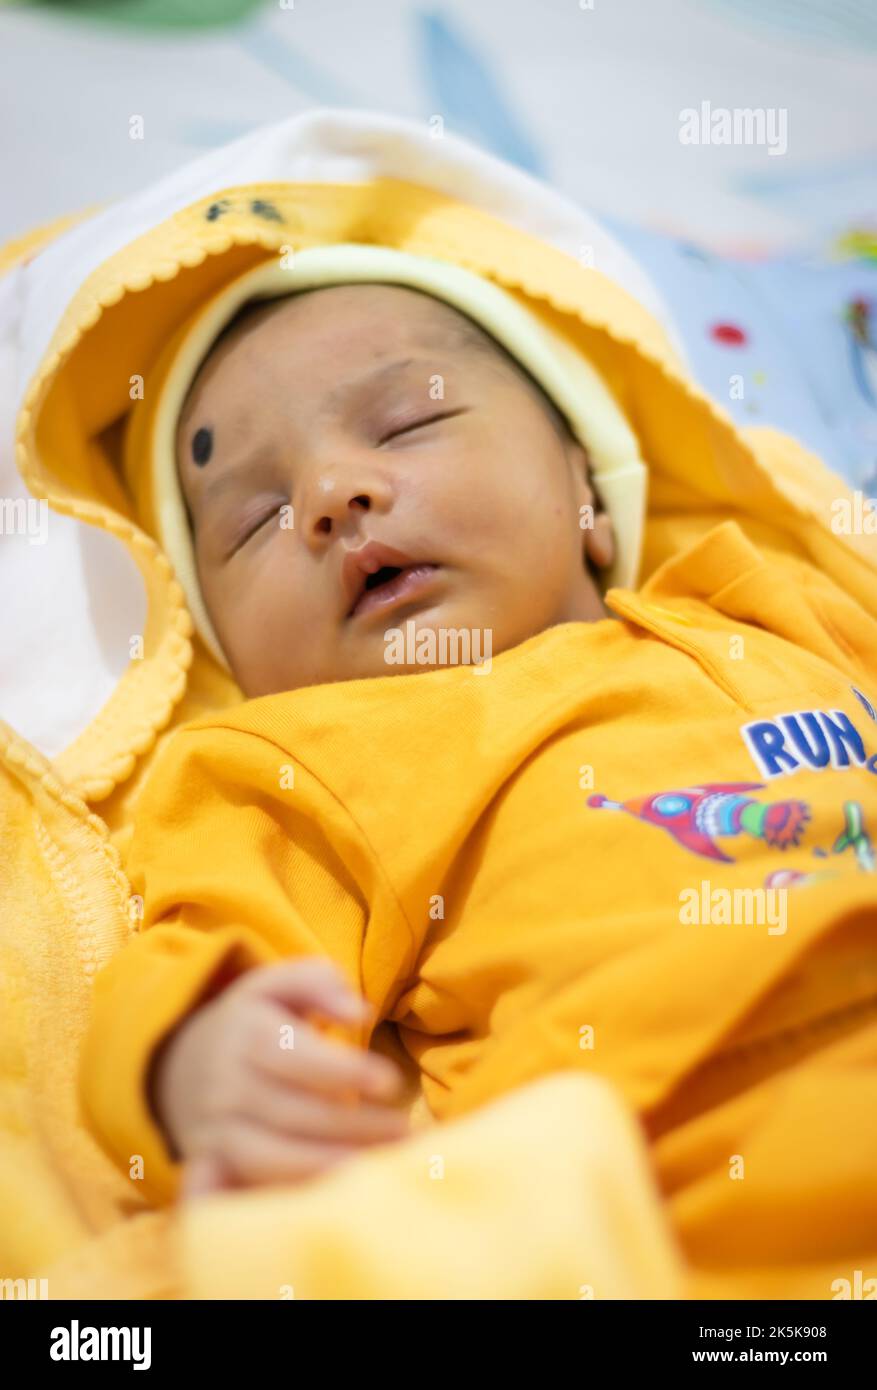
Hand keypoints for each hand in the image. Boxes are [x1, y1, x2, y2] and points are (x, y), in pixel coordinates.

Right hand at [149, 956, 409, 1194]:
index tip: (391, 1081)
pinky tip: (323, 1201)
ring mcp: (217, 1130)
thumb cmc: (254, 1021)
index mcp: (245, 1033)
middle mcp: (226, 1085)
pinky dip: (276, 1201)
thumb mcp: (278, 985)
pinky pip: (243, 1190)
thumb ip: (320, 982)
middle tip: (404, 1132)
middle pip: (291, 1112)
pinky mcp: (213, 1166)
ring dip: (327, 1166)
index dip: (342, 1070)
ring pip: (270, 1157)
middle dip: (352, 1126)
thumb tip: (360, 1011)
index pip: (293, 1055)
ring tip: (379, 1167)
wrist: (181, 1065)